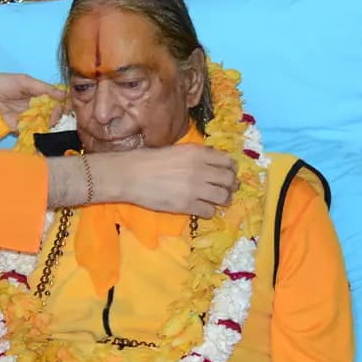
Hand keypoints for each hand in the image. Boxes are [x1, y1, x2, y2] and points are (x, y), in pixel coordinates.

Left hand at [0, 73, 64, 130]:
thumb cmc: (2, 83)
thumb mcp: (24, 81)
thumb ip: (44, 88)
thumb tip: (63, 94)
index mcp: (38, 95)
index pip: (55, 101)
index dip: (63, 105)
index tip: (70, 107)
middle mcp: (34, 108)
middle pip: (52, 115)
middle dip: (57, 116)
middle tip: (58, 114)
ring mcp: (26, 119)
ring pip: (44, 125)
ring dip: (49, 125)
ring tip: (50, 121)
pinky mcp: (17, 129)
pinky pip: (31, 132)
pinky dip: (37, 132)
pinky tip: (42, 130)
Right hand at [101, 144, 237, 216]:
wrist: (130, 174)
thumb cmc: (148, 159)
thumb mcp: (176, 150)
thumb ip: (196, 156)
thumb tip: (212, 164)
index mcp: (198, 153)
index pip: (228, 162)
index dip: (231, 169)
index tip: (228, 174)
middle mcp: (201, 169)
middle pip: (229, 180)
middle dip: (230, 186)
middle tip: (226, 189)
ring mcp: (195, 188)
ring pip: (224, 197)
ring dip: (223, 200)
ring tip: (217, 201)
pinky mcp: (187, 205)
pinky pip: (209, 211)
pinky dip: (208, 211)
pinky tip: (201, 208)